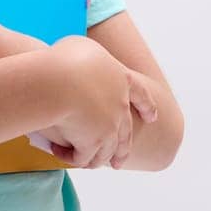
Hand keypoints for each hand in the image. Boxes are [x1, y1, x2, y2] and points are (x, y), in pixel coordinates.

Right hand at [29, 64, 159, 168]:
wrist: (57, 82)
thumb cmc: (64, 59)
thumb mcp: (80, 46)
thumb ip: (88, 56)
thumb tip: (81, 59)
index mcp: (121, 79)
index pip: (140, 94)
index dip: (146, 106)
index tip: (152, 118)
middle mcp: (120, 106)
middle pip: (126, 133)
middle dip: (122, 150)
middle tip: (119, 163)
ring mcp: (110, 127)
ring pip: (108, 152)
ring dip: (96, 159)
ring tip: (86, 163)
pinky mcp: (94, 143)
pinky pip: (83, 158)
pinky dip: (71, 158)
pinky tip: (59, 153)